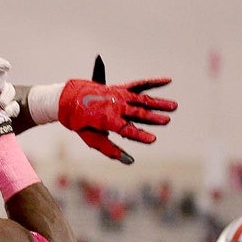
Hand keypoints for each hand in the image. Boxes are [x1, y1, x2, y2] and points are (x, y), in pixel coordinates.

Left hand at [57, 61, 174, 163]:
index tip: (152, 140)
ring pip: (142, 99)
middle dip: (152, 118)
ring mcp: (118, 95)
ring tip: (173, 106)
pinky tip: (167, 81)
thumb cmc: (79, 123)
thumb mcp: (91, 139)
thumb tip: (129, 161)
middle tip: (166, 121)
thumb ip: (110, 149)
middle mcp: (113, 105)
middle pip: (137, 113)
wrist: (67, 100)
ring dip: (158, 103)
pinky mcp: (120, 88)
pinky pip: (139, 84)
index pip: (126, 129)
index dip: (139, 135)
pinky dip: (153, 82)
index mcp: (105, 119)